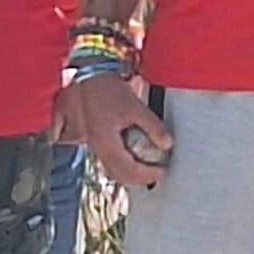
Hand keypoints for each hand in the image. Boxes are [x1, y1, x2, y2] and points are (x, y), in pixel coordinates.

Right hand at [61, 72, 173, 189]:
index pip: (128, 170)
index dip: (147, 175)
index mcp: (105, 143)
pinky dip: (117, 163)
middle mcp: (95, 147)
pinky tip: (126, 156)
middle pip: (117, 174)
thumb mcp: (135, 106)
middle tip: (154, 173)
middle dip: (137, 178)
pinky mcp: (88, 137)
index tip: (161, 171)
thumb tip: (167, 144)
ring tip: (143, 167)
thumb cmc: (106, 88)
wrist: (86, 75)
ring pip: (108, 168)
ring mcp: (89, 143)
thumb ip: (153, 127)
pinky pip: (102, 158)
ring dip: (127, 171)